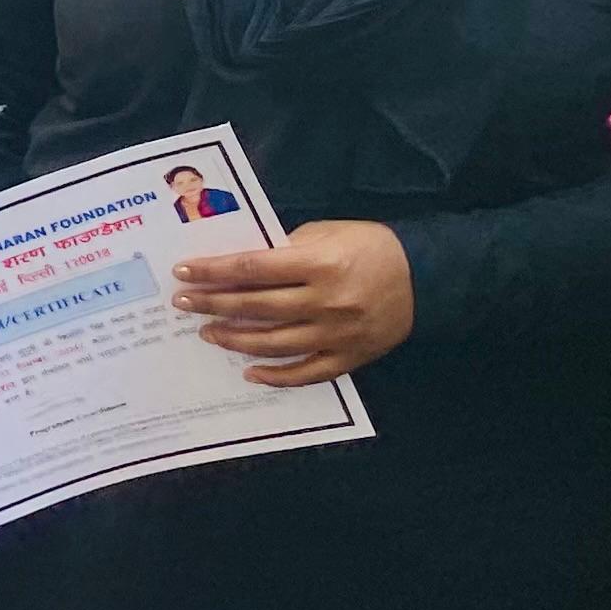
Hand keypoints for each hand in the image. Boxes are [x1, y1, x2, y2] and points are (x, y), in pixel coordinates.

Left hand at [173, 219, 412, 387]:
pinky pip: (307, 373)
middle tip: (183, 303)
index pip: (252, 268)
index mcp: (319, 263)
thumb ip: (284, 249)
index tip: (184, 272)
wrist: (427, 275)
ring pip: (274, 344)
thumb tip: (240, 266)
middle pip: (256, 307)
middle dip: (213, 304)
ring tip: (208, 333)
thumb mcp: (325, 233)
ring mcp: (338, 333)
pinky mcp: (350, 357)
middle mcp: (326, 301)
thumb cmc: (369, 246)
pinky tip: (249, 372)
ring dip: (235, 339)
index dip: (214, 271)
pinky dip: (276, 376)